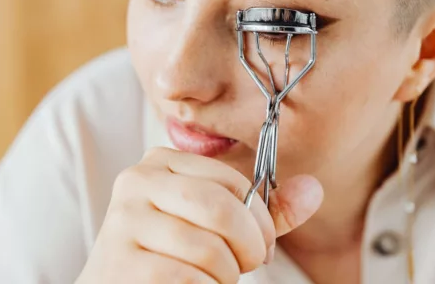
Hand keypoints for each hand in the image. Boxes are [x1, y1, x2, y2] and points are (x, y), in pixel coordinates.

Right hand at [76, 147, 322, 283]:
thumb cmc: (175, 252)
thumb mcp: (221, 224)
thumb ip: (265, 209)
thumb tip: (314, 188)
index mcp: (161, 162)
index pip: (231, 180)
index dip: (260, 218)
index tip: (262, 243)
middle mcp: (136, 181)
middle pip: (221, 209)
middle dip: (249, 246)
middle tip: (246, 264)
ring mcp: (123, 221)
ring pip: (209, 249)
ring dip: (226, 275)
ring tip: (213, 278)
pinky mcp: (121, 263)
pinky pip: (190, 278)